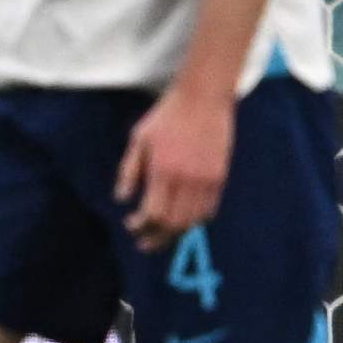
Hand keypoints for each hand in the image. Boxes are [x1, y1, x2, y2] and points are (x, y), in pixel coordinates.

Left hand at [114, 80, 234, 246]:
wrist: (203, 98)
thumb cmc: (166, 117)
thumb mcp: (139, 139)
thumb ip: (129, 171)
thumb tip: (122, 199)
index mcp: (164, 170)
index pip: (153, 214)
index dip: (141, 226)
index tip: (131, 226)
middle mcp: (187, 180)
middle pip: (173, 224)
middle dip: (157, 238)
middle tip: (144, 244)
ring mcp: (207, 180)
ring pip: (192, 221)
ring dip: (175, 233)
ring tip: (161, 236)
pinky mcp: (220, 177)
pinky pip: (209, 210)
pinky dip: (195, 220)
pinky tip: (183, 221)